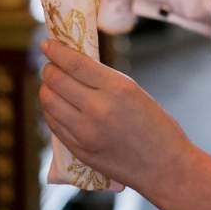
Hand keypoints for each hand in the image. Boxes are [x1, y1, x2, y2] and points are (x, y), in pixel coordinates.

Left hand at [39, 38, 191, 198]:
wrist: (163, 165)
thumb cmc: (155, 124)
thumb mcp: (134, 92)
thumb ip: (104, 80)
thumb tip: (73, 67)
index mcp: (117, 88)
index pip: (74, 63)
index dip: (56, 51)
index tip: (47, 43)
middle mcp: (97, 108)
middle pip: (56, 81)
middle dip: (49, 69)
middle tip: (51, 65)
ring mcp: (85, 132)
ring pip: (49, 102)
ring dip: (47, 89)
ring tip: (52, 85)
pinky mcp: (79, 150)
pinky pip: (54, 124)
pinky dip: (51, 110)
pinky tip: (57, 105)